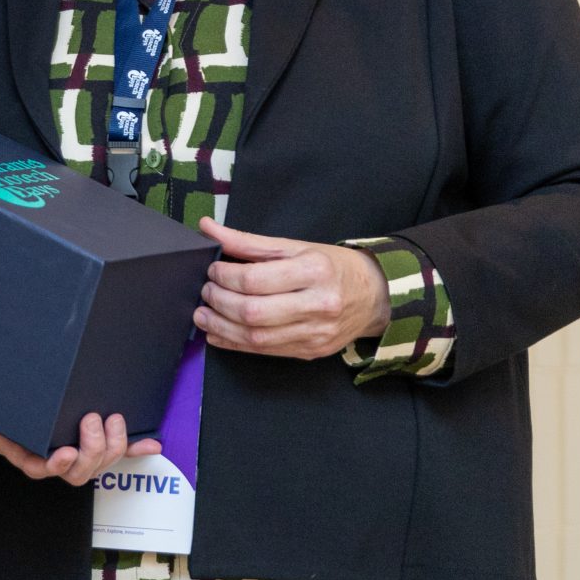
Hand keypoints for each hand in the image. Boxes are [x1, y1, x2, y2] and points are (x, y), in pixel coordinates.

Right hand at [0, 385, 159, 485]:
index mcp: (14, 445)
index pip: (38, 467)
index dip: (56, 466)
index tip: (63, 452)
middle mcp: (43, 448)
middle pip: (77, 470)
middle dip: (92, 452)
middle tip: (92, 419)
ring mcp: (64, 439)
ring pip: (97, 461)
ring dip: (113, 447)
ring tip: (112, 419)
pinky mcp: (79, 427)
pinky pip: (110, 446)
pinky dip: (132, 448)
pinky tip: (150, 443)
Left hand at [194, 217, 390, 359]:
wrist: (376, 296)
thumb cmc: (332, 267)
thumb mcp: (295, 247)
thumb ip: (248, 242)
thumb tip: (207, 228)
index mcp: (314, 271)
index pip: (255, 280)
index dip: (224, 277)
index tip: (211, 270)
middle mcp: (318, 305)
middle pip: (253, 312)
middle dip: (219, 303)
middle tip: (205, 292)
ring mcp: (316, 333)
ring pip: (257, 338)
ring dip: (221, 328)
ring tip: (203, 315)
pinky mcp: (312, 352)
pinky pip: (266, 352)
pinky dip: (236, 344)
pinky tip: (218, 334)